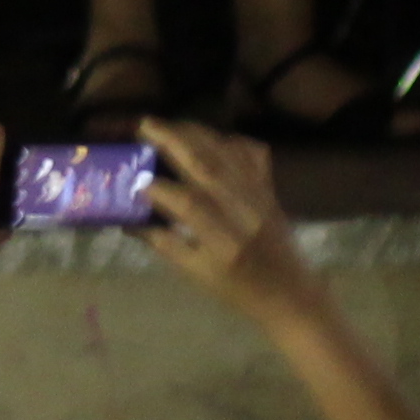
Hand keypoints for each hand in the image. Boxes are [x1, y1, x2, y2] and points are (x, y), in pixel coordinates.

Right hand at [141, 116, 320, 324]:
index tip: (135, 181)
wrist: (290, 294)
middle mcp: (244, 213)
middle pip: (207, 166)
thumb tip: (129, 220)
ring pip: (227, 153)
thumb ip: (164, 243)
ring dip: (195, 133)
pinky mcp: (271, 188)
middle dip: (173, 141)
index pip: (188, 204)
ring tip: (168, 125)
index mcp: (223, 242)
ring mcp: (261, 196)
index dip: (159, 188)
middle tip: (145, 125)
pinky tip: (210, 137)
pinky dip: (230, 139)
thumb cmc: (238, 291)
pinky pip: (252, 153)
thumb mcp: (196, 274)